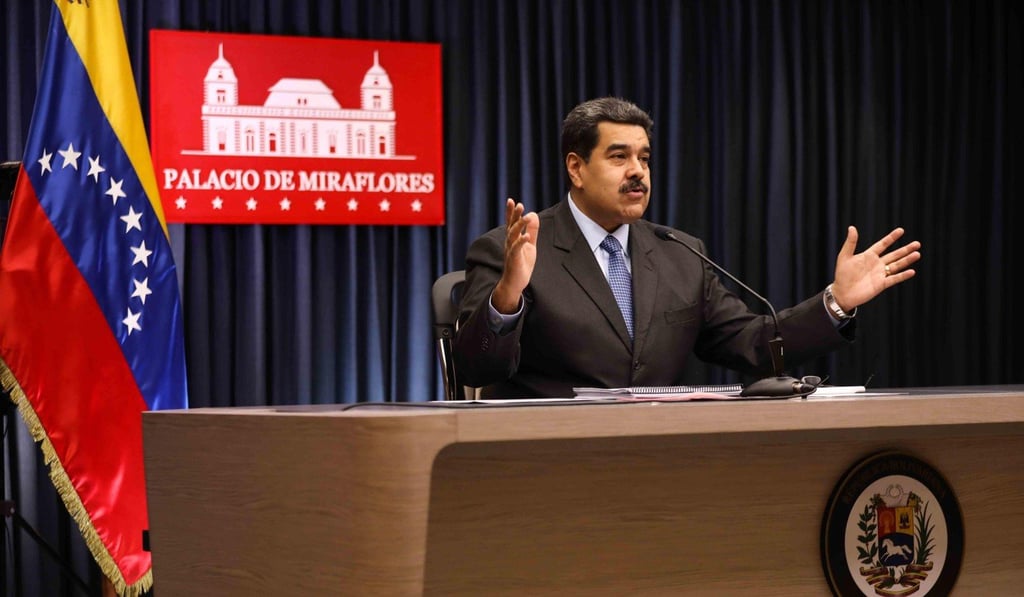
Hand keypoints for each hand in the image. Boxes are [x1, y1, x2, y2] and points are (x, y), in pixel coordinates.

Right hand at [492, 198, 538, 312]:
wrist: (515, 283)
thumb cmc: (522, 264)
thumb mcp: (530, 245)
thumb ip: (532, 230)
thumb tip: (534, 215)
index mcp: (513, 239)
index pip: (511, 222)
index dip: (511, 212)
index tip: (512, 200)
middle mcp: (510, 242)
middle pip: (511, 226)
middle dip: (514, 215)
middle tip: (519, 204)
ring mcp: (511, 250)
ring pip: (513, 235)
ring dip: (519, 225)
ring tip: (526, 216)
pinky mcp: (514, 259)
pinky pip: (516, 248)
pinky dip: (521, 241)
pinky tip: (526, 236)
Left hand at [831, 226, 920, 310]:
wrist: (842, 293)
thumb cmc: (842, 275)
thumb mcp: (844, 257)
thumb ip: (850, 243)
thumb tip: (852, 227)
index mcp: (868, 256)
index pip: (882, 244)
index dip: (891, 238)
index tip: (901, 230)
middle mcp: (877, 264)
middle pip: (894, 255)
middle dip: (905, 249)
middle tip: (917, 243)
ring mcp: (880, 274)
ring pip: (897, 265)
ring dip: (907, 260)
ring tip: (917, 254)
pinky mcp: (881, 284)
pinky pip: (894, 279)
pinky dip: (902, 275)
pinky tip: (912, 271)